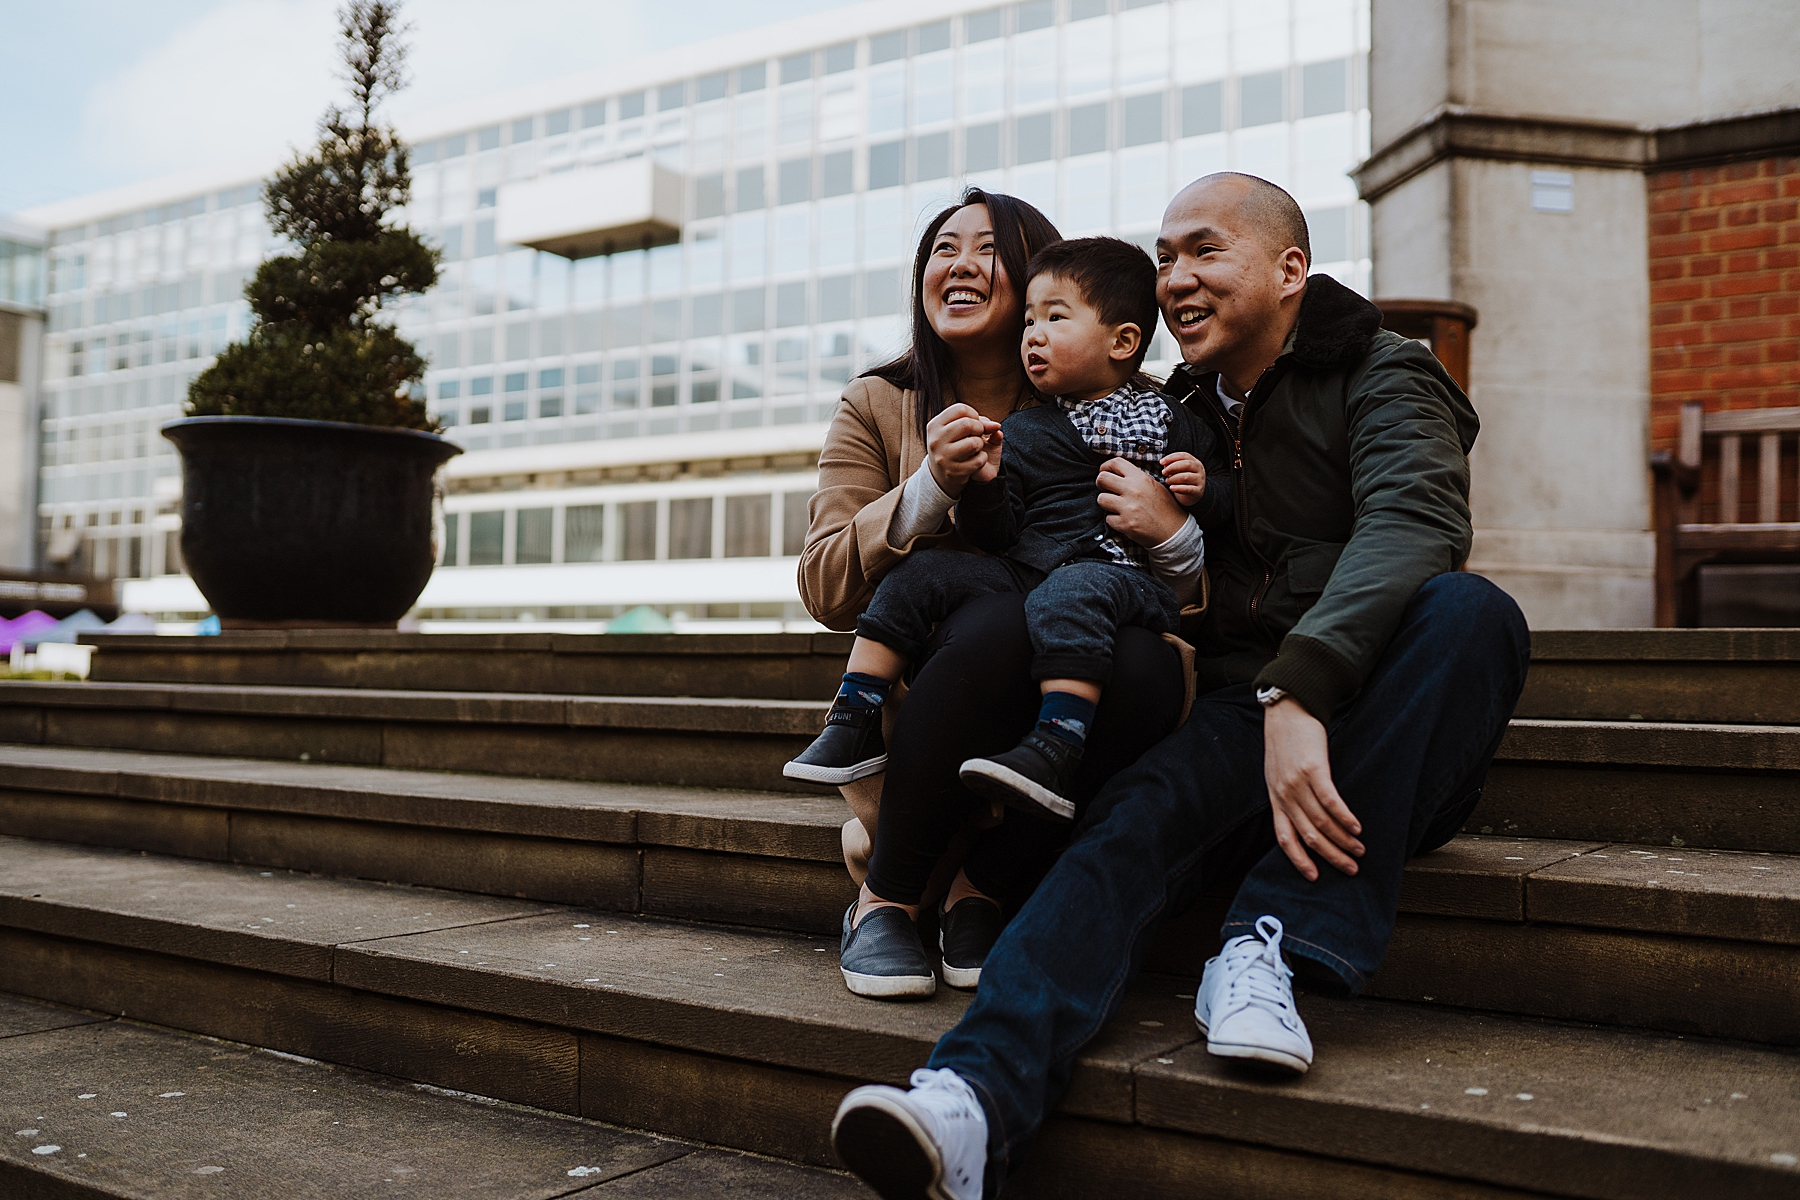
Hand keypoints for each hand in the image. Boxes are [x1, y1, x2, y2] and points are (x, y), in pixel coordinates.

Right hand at [926, 403, 1003, 496]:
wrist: (943, 473)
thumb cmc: (956, 444)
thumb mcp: (962, 430)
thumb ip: (980, 423)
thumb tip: (996, 426)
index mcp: (935, 425)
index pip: (960, 409)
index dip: (973, 414)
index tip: (973, 423)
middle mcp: (936, 440)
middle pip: (967, 424)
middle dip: (979, 428)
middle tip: (977, 435)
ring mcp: (944, 457)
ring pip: (974, 443)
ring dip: (980, 444)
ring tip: (975, 447)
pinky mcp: (954, 472)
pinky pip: (979, 461)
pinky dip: (983, 459)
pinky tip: (975, 460)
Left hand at [1095, 458, 1188, 546]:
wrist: (1173, 530)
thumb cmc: (1164, 507)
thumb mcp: (1153, 485)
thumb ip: (1135, 478)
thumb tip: (1116, 474)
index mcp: (1140, 478)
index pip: (1115, 463)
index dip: (1105, 467)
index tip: (1105, 472)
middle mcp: (1132, 490)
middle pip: (1102, 478)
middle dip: (1101, 484)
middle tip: (1107, 490)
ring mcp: (1128, 507)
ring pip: (1101, 499)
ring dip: (1106, 503)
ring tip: (1116, 506)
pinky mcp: (1125, 524)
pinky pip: (1108, 518)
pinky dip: (1114, 520)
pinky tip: (1124, 519)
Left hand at [1161, 452, 1205, 506]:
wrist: (1192, 495)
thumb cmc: (1183, 481)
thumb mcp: (1179, 471)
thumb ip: (1171, 466)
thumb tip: (1163, 463)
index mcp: (1194, 462)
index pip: (1184, 455)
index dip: (1171, 457)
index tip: (1161, 462)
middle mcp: (1199, 470)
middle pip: (1187, 464)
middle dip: (1172, 467)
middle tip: (1163, 472)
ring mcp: (1200, 480)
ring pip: (1186, 477)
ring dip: (1173, 478)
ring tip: (1167, 481)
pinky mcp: (1198, 491)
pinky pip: (1188, 489)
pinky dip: (1178, 488)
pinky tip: (1171, 488)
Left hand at [1263, 697, 1362, 881]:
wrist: (1288, 710)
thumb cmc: (1286, 743)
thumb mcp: (1277, 774)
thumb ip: (1288, 797)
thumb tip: (1306, 820)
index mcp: (1275, 798)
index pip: (1284, 838)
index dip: (1299, 860)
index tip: (1315, 877)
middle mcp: (1283, 794)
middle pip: (1308, 835)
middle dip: (1330, 856)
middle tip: (1351, 869)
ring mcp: (1296, 782)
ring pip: (1321, 822)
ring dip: (1343, 840)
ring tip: (1360, 849)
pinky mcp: (1313, 769)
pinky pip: (1330, 800)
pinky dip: (1345, 817)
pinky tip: (1357, 827)